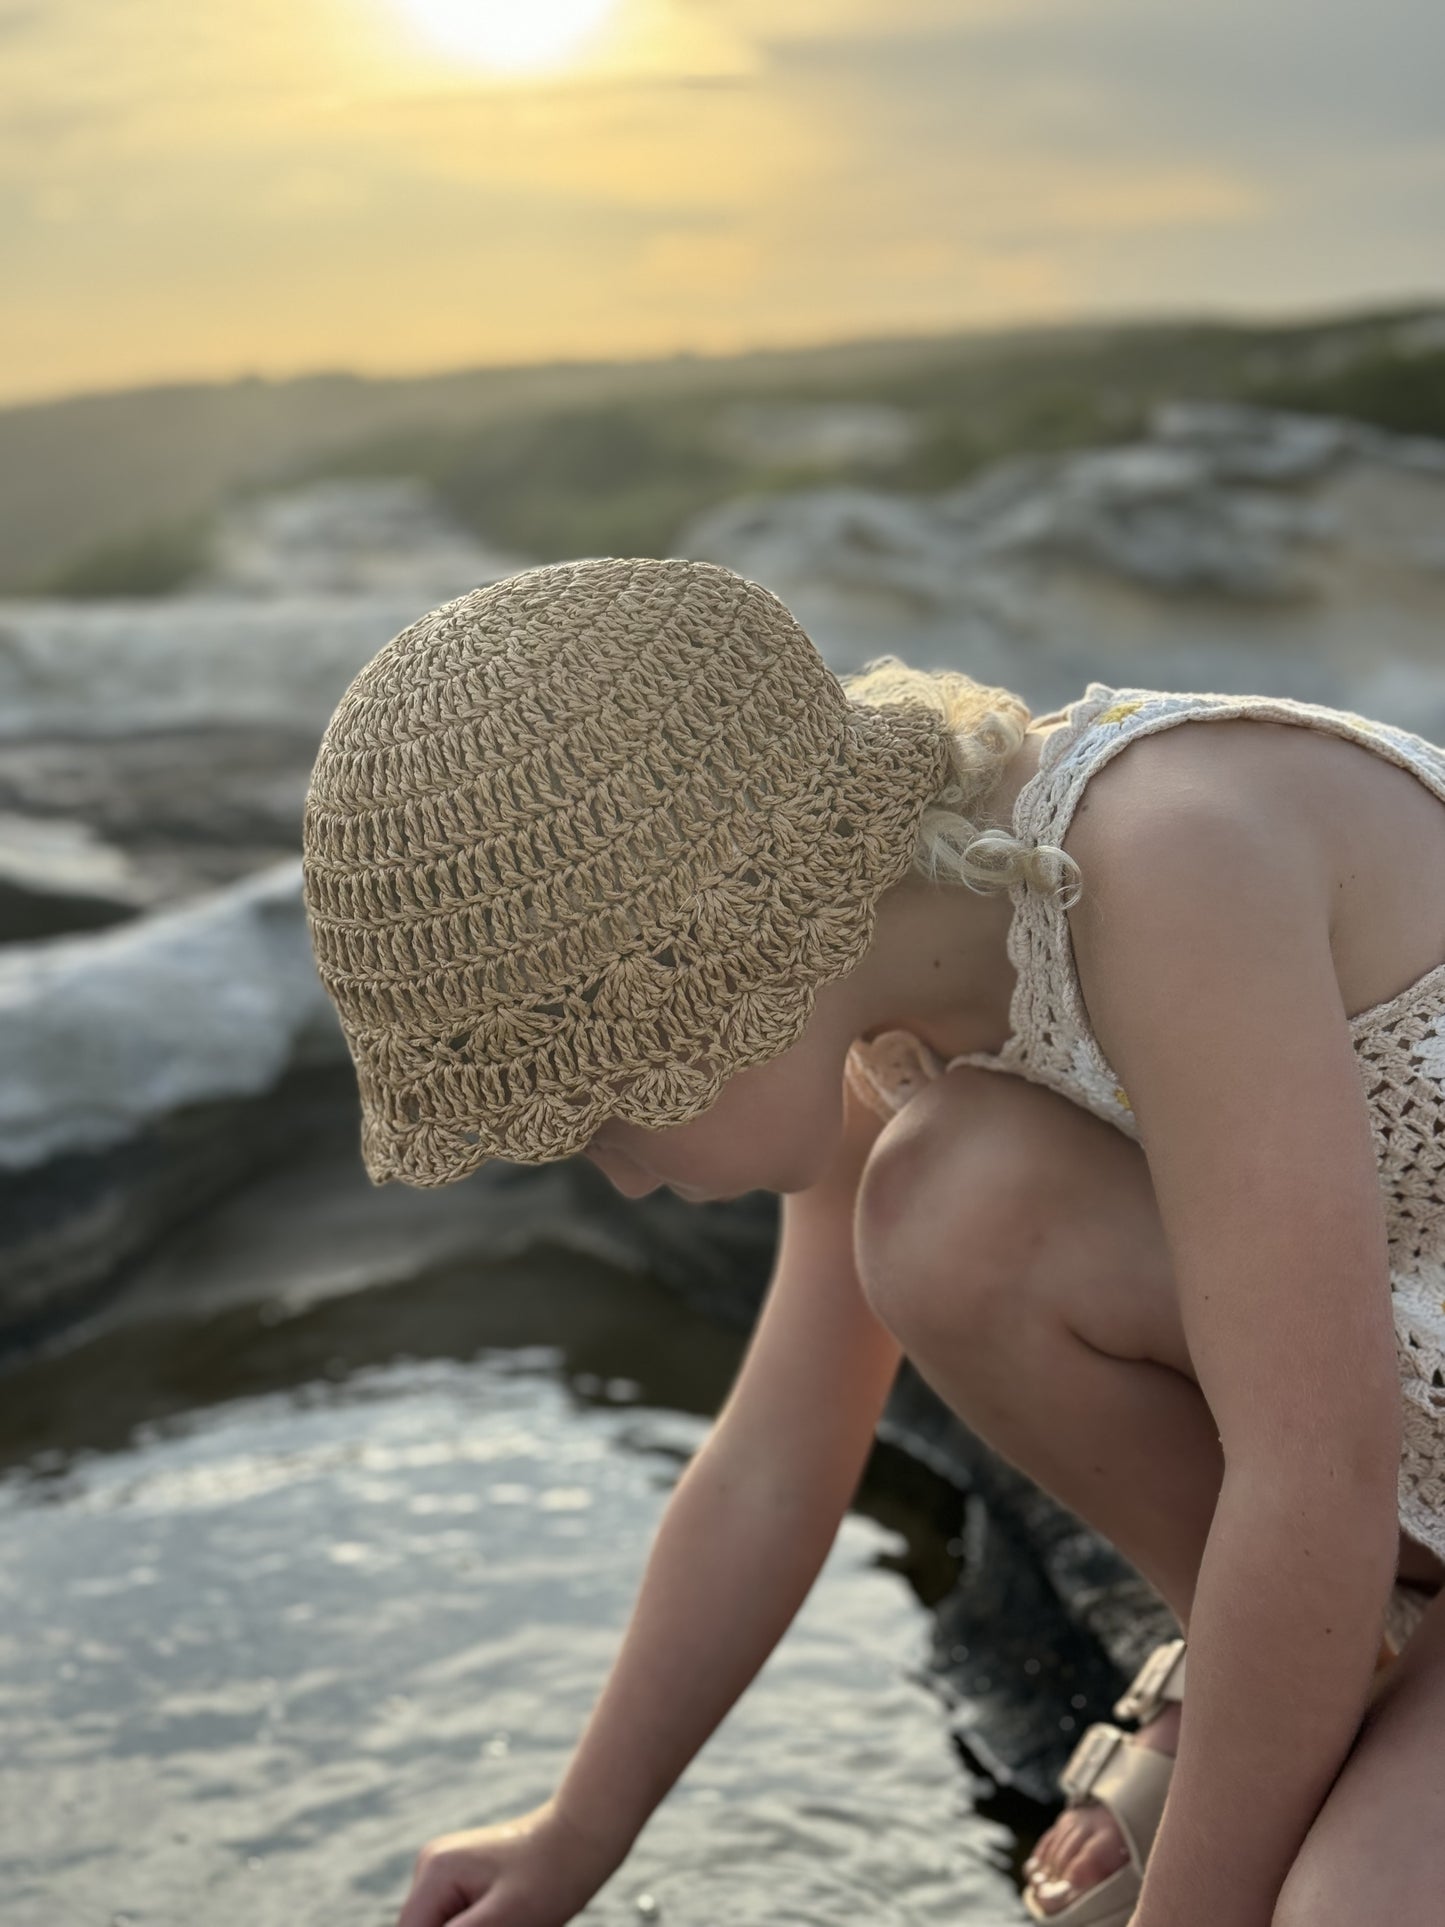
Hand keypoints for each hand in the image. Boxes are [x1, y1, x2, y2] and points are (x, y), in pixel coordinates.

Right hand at [396, 1797, 628, 1926]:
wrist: (582, 1838)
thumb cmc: (550, 1878)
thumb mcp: (503, 1922)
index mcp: (434, 1873)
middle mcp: (430, 1867)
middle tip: (507, 1923)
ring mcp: (444, 1872)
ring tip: (512, 1920)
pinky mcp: (460, 1880)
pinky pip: (455, 1920)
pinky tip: (509, 1920)